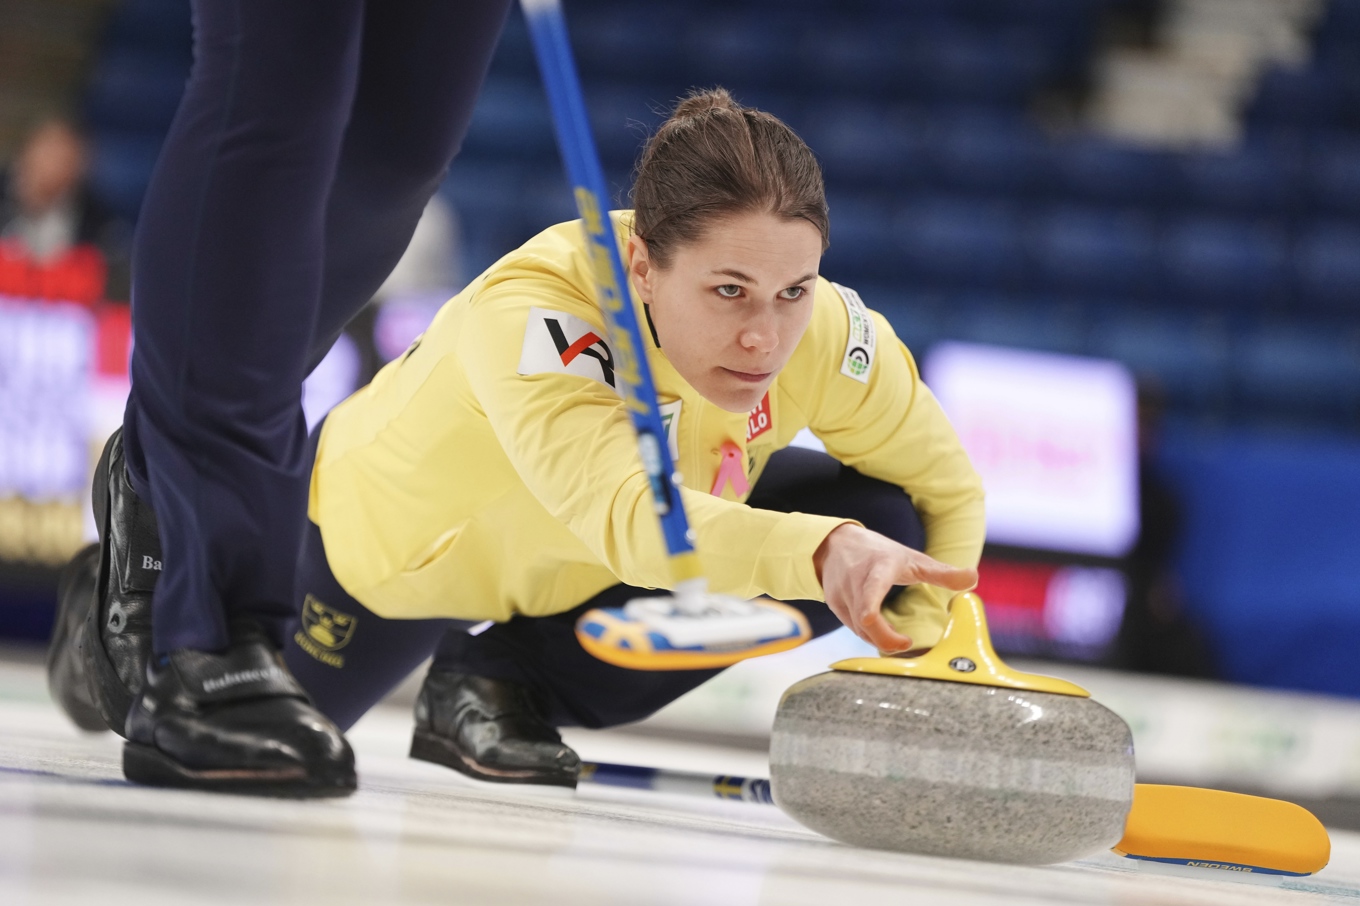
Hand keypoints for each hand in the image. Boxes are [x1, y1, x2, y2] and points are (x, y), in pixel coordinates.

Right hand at [812, 524, 976, 653]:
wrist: (835, 543)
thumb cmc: (879, 552)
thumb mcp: (912, 559)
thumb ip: (943, 573)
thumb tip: (974, 578)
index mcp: (878, 568)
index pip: (871, 595)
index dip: (874, 616)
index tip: (888, 630)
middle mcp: (855, 582)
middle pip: (866, 622)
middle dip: (887, 640)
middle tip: (906, 643)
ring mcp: (841, 594)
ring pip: (860, 629)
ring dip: (879, 638)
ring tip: (896, 635)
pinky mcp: (833, 605)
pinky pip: (853, 628)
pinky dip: (868, 633)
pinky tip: (879, 628)